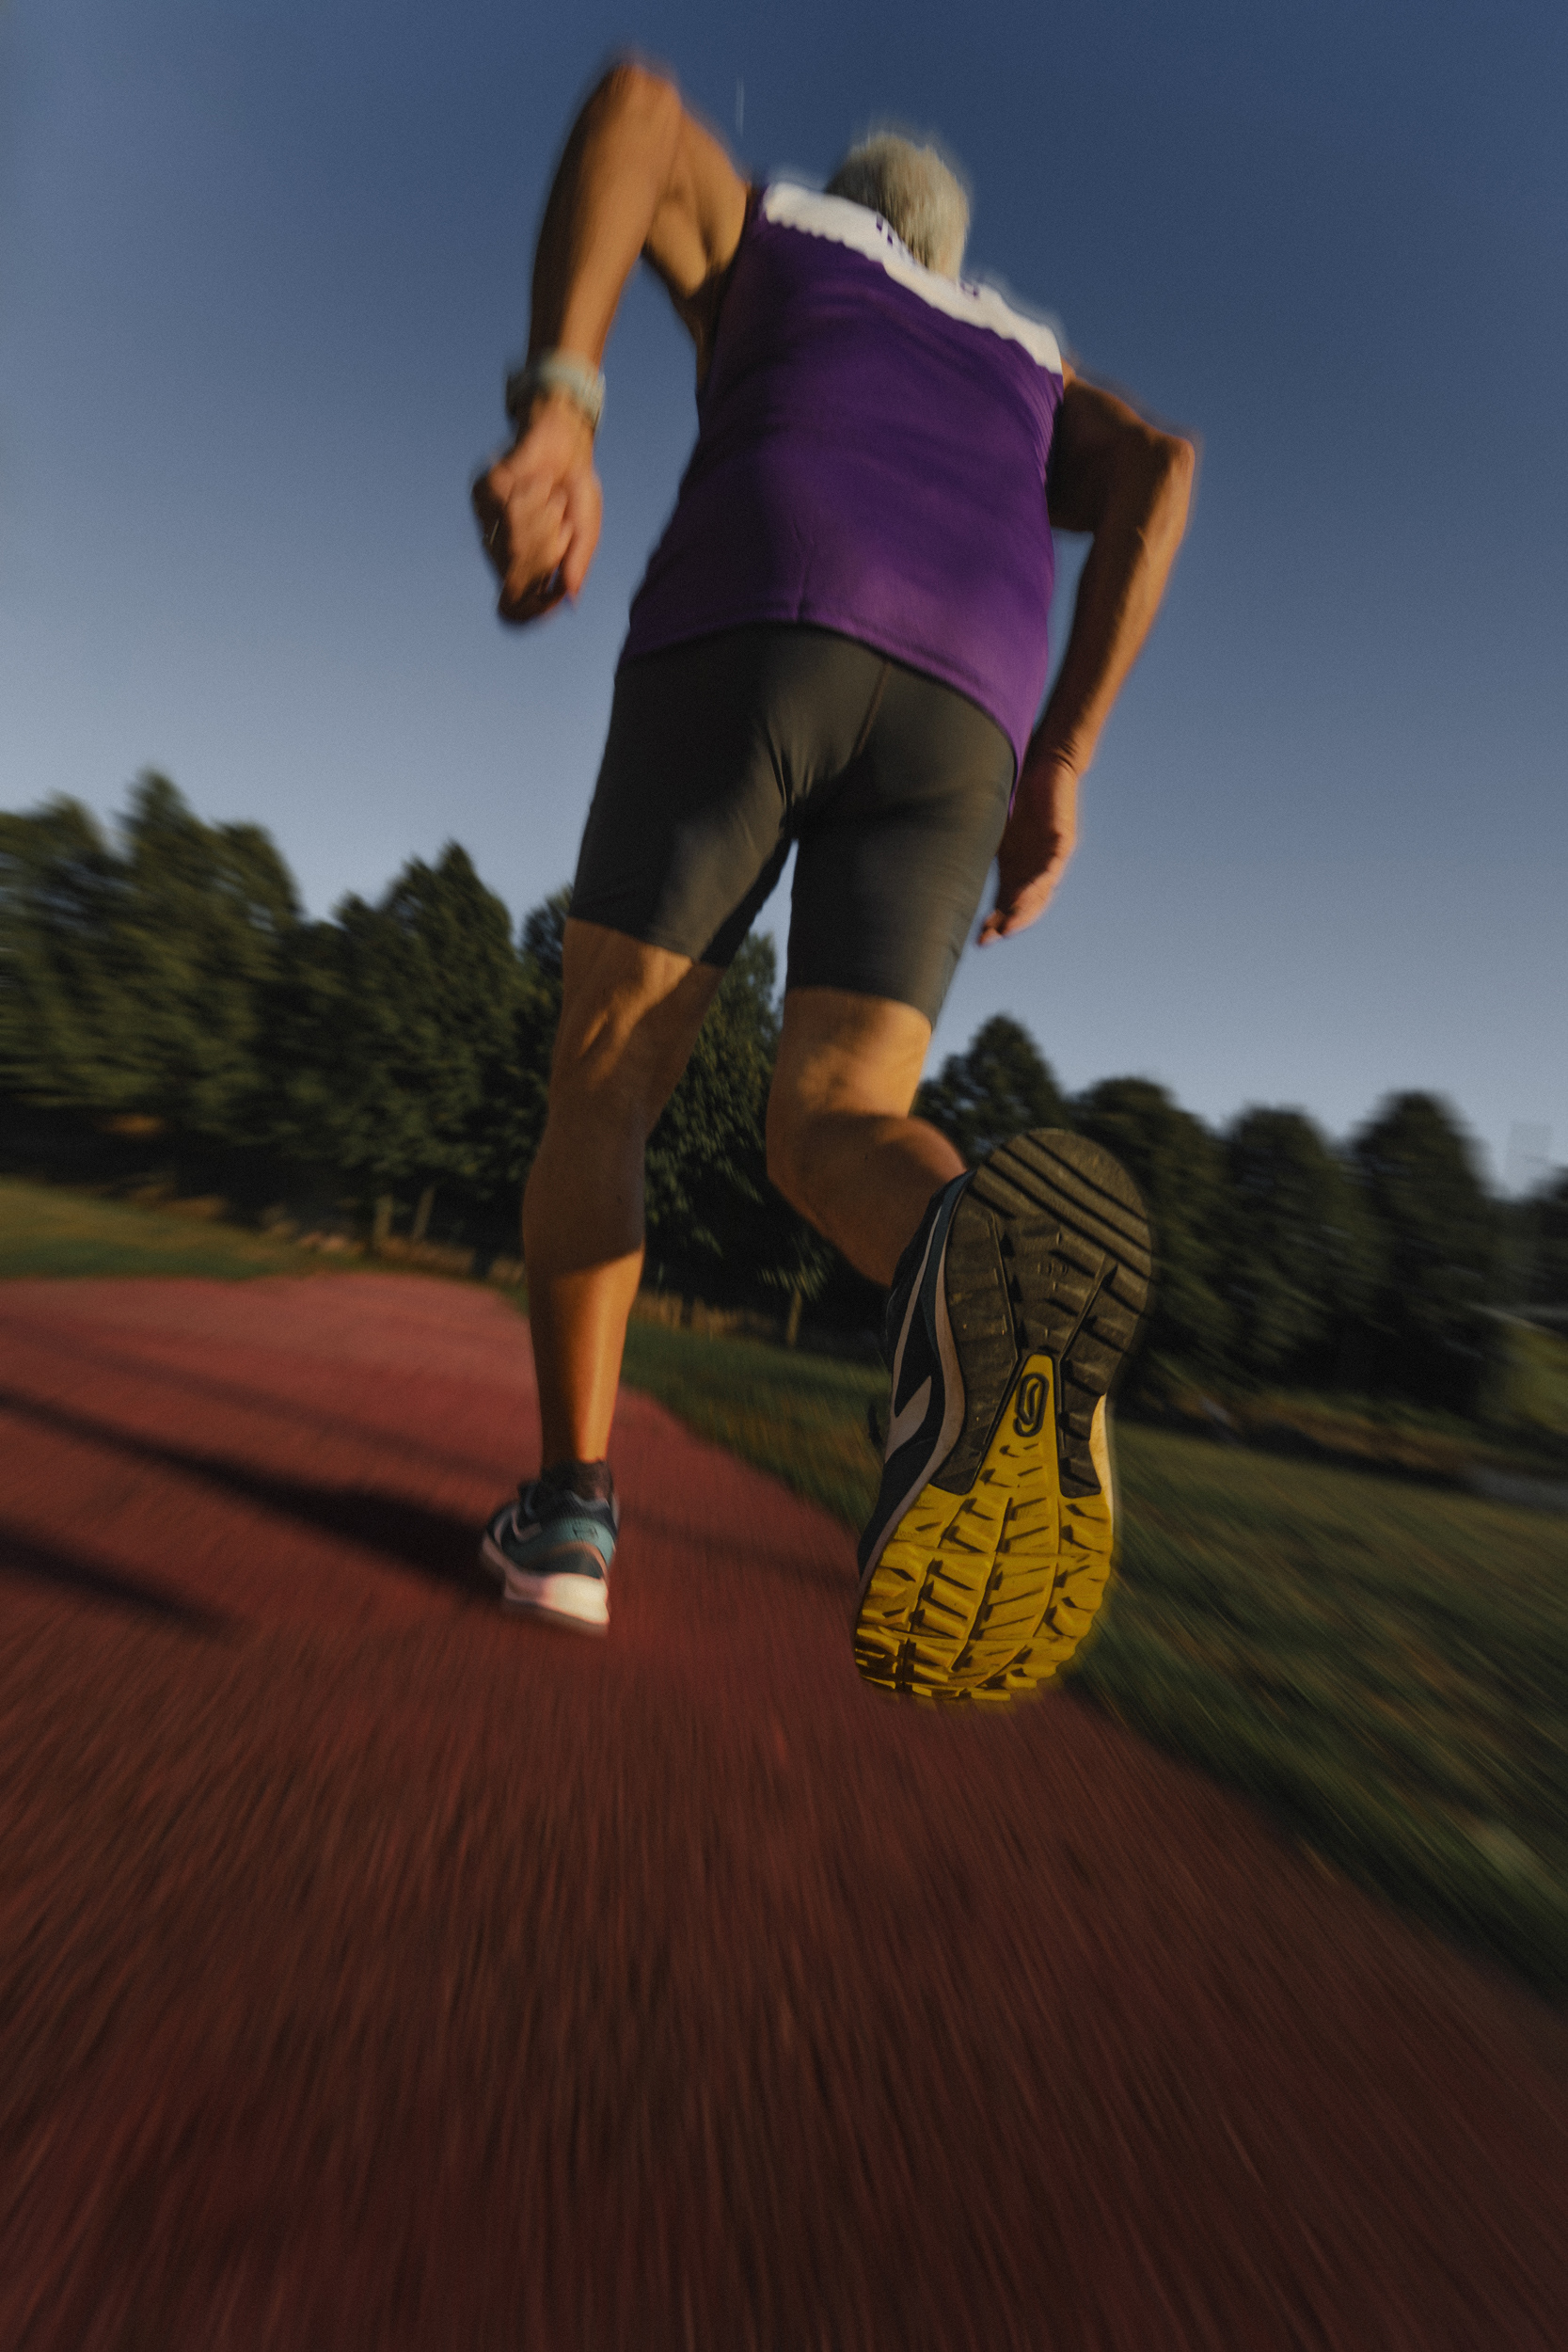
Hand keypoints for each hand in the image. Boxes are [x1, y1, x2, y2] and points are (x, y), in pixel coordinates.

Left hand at [471, 394, 602, 624]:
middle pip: (519, 571)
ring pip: (513, 539)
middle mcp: (500, 548)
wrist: (564, 440)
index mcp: (524, 565)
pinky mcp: (483, 492)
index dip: (533, 610)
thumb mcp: (586, 529)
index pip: (515, 605)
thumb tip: (571, 598)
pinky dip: (533, 494)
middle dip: (550, 549)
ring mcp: (488, 521)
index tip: (553, 602)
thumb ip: (578, 562)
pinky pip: (509, 506)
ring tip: (552, 499)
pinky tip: (539, 483)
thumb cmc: (575, 489)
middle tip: (563, 524)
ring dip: (544, 518)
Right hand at [976, 752, 1078, 944]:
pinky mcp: (1062, 842)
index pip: (1005, 901)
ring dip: (1022, 912)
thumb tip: (939, 857)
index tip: (977, 938)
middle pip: (1022, 905)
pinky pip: (1050, 870)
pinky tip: (1023, 898)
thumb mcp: (992, 824)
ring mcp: (1049, 857)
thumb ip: (977, 843)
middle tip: (988, 939)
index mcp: (1016, 866)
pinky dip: (1036, 886)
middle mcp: (1034, 867)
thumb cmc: (1017, 791)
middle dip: (1006, 923)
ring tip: (1006, 928)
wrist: (1047, 763)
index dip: (993, 920)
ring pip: (1039, 893)